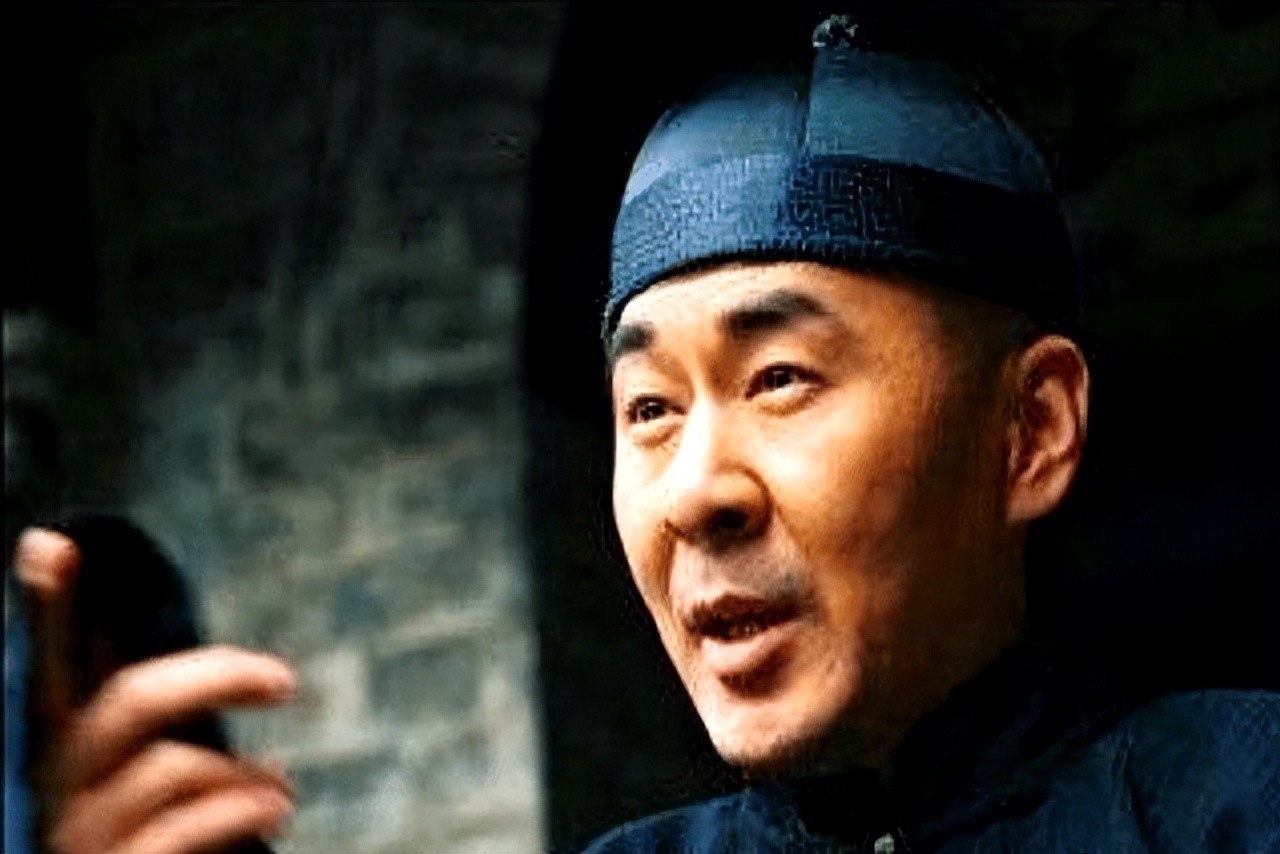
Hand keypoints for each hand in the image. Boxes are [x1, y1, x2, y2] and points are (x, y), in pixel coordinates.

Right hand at [14, 528, 298, 853]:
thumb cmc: (158, 842)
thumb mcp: (162, 776)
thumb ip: (182, 725)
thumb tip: (267, 679)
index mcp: (65, 746)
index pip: (49, 665)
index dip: (47, 609)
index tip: (51, 543)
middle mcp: (56, 785)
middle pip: (132, 701)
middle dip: (217, 678)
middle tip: (285, 681)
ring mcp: (78, 835)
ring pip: (172, 768)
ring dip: (242, 773)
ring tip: (280, 790)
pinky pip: (188, 827)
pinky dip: (244, 810)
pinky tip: (276, 807)